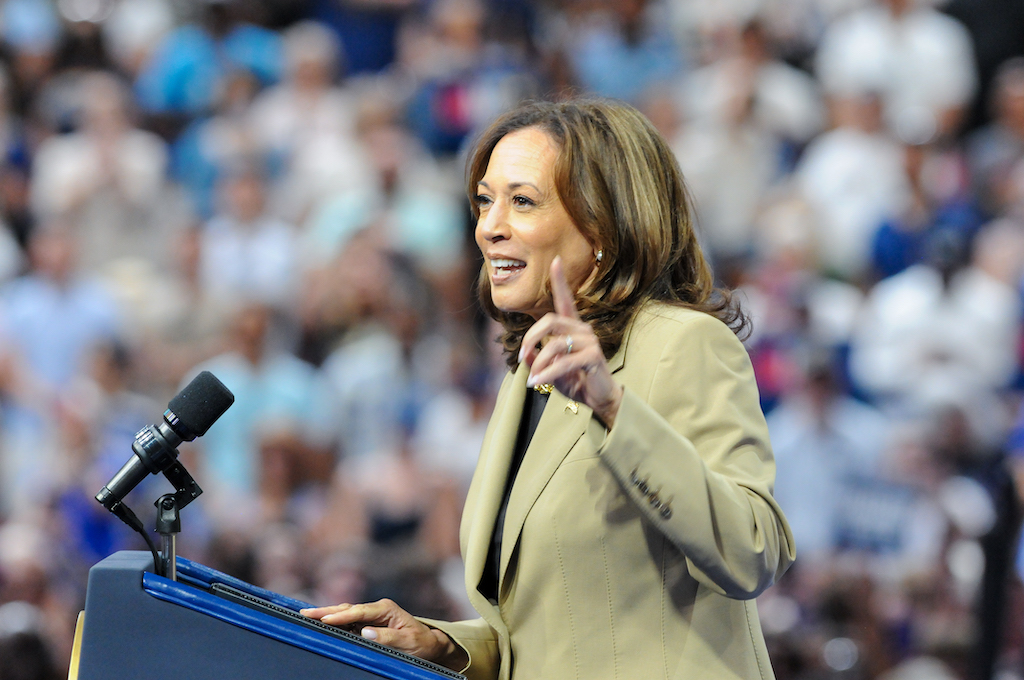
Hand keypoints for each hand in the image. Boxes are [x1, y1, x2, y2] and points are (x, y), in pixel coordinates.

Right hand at [301, 599, 467, 669]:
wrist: (429, 644)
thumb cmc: (420, 643)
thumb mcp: (407, 642)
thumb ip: (386, 636)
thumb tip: (365, 631)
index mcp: (386, 609)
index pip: (359, 611)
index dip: (341, 616)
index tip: (325, 620)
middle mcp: (377, 608)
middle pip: (347, 608)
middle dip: (326, 611)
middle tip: (305, 614)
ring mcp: (371, 614)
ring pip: (345, 612)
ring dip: (326, 614)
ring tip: (307, 616)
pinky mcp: (368, 622)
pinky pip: (348, 620)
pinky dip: (333, 620)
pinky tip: (320, 621)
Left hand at [520, 257, 623, 427]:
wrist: (598, 399)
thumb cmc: (576, 380)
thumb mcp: (549, 370)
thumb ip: (536, 360)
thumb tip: (525, 354)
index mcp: (572, 328)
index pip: (565, 299)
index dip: (560, 280)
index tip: (555, 260)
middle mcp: (582, 330)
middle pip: (550, 321)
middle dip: (531, 337)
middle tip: (521, 355)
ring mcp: (590, 341)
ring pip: (555, 344)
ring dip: (539, 363)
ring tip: (533, 379)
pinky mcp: (593, 356)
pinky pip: (564, 362)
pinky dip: (547, 373)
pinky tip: (537, 383)